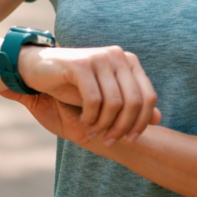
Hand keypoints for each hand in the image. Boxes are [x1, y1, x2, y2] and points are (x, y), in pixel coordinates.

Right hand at [15, 45, 160, 144]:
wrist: (38, 68)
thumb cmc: (74, 84)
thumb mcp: (105, 97)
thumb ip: (130, 105)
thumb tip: (158, 118)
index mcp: (129, 61)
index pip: (148, 97)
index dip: (141, 123)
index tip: (129, 139)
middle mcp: (118, 56)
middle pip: (134, 102)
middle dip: (123, 128)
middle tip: (109, 140)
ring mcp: (100, 58)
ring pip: (115, 103)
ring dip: (104, 125)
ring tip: (94, 132)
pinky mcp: (81, 64)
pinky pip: (94, 100)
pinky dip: (91, 117)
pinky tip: (84, 122)